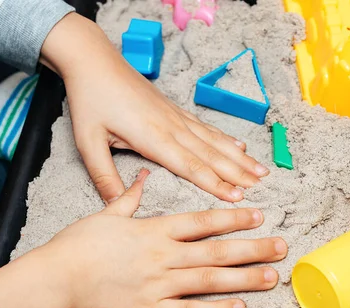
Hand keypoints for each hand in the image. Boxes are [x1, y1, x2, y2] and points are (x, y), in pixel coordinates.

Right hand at [0, 171, 286, 307]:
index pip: (204, 222)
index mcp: (155, 230)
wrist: (57, 281)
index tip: (258, 215)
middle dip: (253, 248)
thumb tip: (141, 177)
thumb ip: (129, 198)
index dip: (234, 217)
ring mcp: (161, 284)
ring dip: (245, 278)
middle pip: (218, 250)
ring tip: (272, 276)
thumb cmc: (78, 247)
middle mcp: (165, 255)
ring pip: (212, 280)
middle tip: (281, 247)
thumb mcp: (105, 215)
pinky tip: (239, 307)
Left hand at [40, 13, 269, 203]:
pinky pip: (207, 128)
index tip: (237, 197)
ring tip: (261, 170)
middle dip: (238, 173)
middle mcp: (172, 128)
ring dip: (239, 157)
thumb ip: (104, 175)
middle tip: (261, 188)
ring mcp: (177, 117)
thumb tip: (115, 205)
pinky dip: (226, 138)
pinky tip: (239, 146)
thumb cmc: (90, 100)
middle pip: (211, 155)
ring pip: (214, 141)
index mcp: (153, 138)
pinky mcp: (176, 110)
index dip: (215, 183)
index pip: (191, 166)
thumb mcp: (88, 141)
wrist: (94, 60)